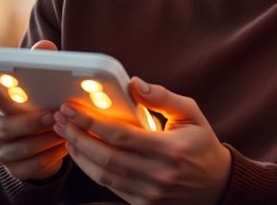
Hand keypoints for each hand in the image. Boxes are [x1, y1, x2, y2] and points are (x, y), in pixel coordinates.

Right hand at [0, 40, 66, 180]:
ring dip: (46, 139)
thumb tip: (45, 46)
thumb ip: (40, 62)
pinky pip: (33, 165)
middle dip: (31, 122)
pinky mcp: (14, 168)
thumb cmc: (37, 104)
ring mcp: (0, 150)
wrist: (38, 141)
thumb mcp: (38, 84)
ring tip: (66, 129)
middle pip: (5, 128)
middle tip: (53, 115)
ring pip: (21, 148)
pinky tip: (67, 145)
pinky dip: (52, 156)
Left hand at [53, 76, 230, 204]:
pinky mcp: (143, 204)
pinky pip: (109, 187)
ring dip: (79, 154)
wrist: (216, 185)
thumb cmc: (202, 145)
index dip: (91, 121)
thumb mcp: (191, 114)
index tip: (72, 108)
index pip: (121, 135)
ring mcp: (150, 193)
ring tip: (66, 135)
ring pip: (102, 175)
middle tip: (60, 119)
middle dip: (77, 136)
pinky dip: (91, 170)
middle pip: (105, 156)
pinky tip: (83, 154)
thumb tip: (134, 84)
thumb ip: (163, 97)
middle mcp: (159, 174)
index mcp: (171, 150)